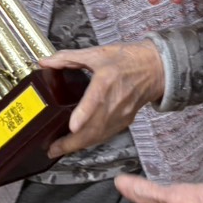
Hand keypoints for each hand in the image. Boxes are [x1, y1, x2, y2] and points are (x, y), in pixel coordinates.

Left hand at [41, 43, 164, 159]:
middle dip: (72, 142)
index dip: (84, 113)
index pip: (96, 99)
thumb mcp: (97, 53)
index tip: (72, 126)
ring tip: (61, 149)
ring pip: (100, 135)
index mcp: (107, 79)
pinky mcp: (125, 120)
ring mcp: (122, 113)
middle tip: (53, 148)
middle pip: (94, 126)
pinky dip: (91, 141)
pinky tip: (79, 142)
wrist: (155, 69)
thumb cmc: (127, 59)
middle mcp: (115, 100)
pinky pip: (106, 135)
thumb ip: (68, 58)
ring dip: (80, 145)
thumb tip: (46, 62)